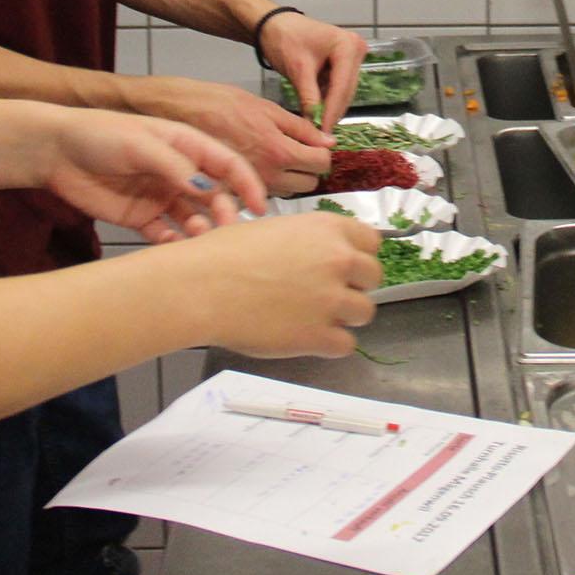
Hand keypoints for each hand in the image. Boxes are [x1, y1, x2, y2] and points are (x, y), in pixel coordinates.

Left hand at [40, 108, 269, 238]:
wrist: (55, 151)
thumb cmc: (99, 134)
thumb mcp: (141, 143)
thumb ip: (176, 166)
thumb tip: (209, 188)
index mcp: (186, 145)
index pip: (228, 164)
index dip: (247, 184)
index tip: (259, 207)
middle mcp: (179, 172)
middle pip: (215, 196)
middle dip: (224, 213)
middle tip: (224, 230)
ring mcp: (161, 196)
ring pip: (194, 219)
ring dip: (201, 231)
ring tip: (198, 240)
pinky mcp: (141, 218)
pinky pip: (165, 236)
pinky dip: (174, 244)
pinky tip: (173, 248)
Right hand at [126, 77, 329, 196]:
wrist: (181, 113)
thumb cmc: (219, 104)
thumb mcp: (267, 107)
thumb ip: (301, 127)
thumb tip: (327, 141)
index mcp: (278, 151)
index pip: (321, 164)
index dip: (322, 153)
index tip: (317, 145)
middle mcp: (266, 176)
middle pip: (309, 184)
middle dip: (308, 168)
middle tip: (298, 150)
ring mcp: (249, 187)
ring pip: (288, 192)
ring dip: (289, 178)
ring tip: (275, 155)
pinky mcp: (234, 192)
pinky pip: (264, 194)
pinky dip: (267, 184)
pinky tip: (257, 165)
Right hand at [177, 214, 382, 358]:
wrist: (201, 286)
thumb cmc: (223, 255)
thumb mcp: (275, 229)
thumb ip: (309, 242)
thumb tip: (321, 257)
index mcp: (327, 228)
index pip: (371, 242)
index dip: (357, 256)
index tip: (345, 267)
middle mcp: (338, 260)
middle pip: (373, 277)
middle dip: (354, 286)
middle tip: (326, 294)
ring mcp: (331, 299)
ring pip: (364, 312)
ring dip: (344, 317)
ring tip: (312, 317)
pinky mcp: (320, 336)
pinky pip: (346, 345)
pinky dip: (329, 345)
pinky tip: (306, 336)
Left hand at [258, 14, 367, 128]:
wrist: (274, 25)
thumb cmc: (285, 39)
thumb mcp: (298, 70)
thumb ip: (309, 97)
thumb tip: (315, 124)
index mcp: (348, 46)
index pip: (342, 86)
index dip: (332, 111)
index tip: (323, 132)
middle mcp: (356, 49)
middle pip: (346, 90)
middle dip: (332, 111)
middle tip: (320, 134)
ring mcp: (352, 56)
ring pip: (344, 91)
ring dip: (331, 108)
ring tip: (318, 127)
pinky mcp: (344, 63)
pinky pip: (338, 87)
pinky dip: (328, 100)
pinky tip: (318, 112)